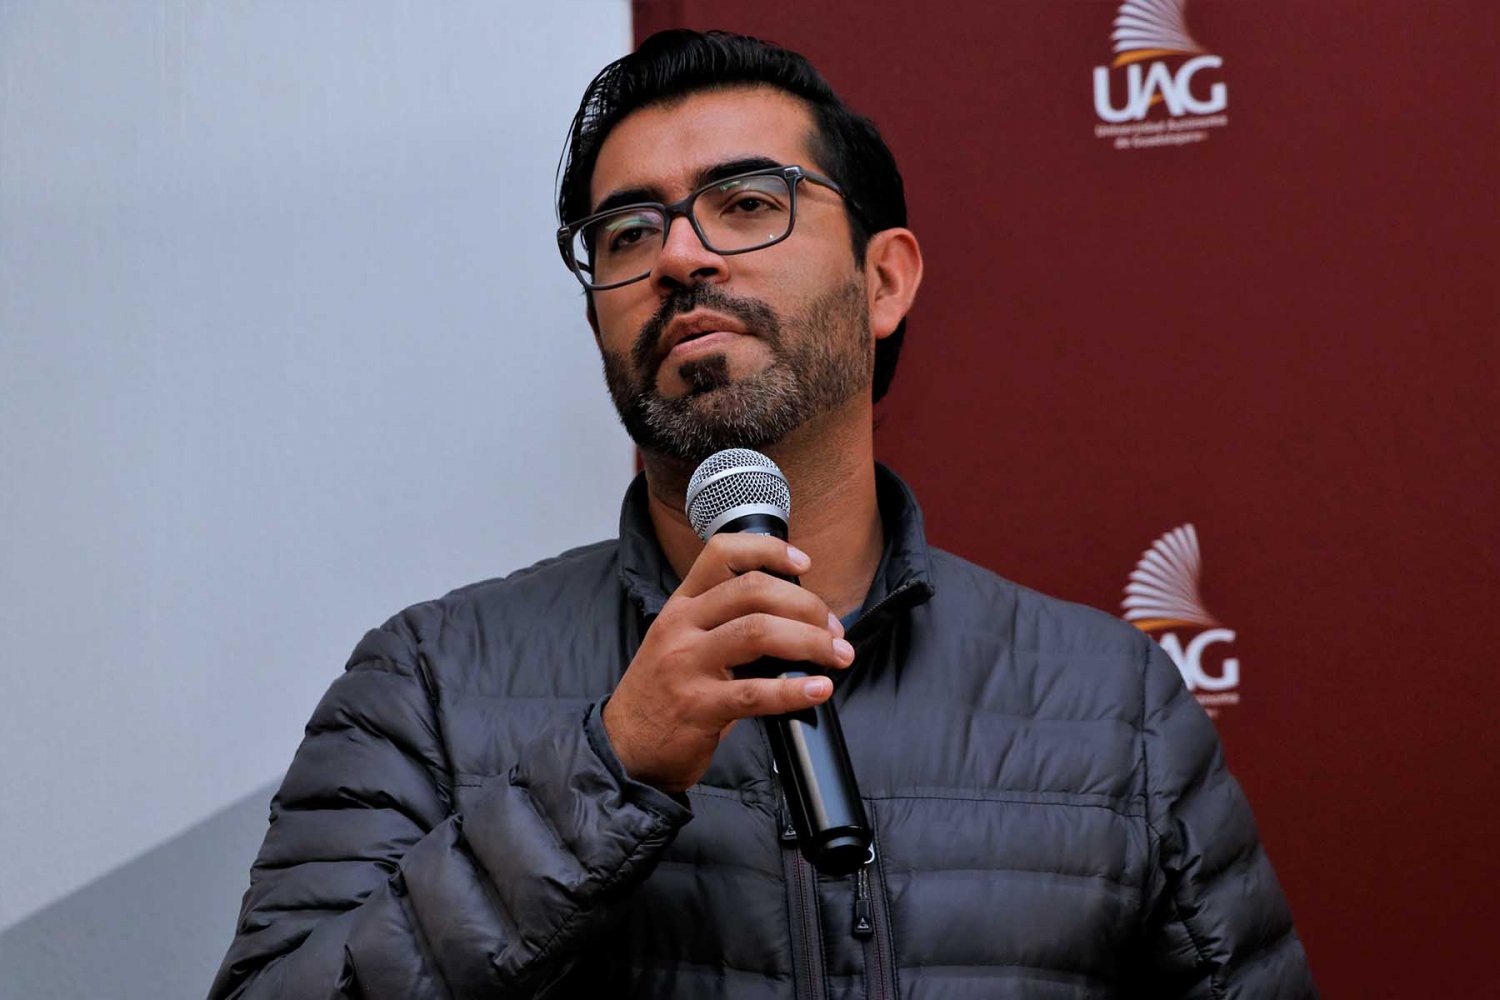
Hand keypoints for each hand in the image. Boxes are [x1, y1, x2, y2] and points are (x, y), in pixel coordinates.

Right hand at [602, 534, 854, 792]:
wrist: (624, 747)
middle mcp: (682, 627)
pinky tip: (818, 689)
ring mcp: (687, 665)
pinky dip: (795, 690)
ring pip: (759, 632)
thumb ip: (725, 624)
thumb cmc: (665, 694)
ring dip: (810, 641)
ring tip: (836, 655)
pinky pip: (755, 693)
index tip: (803, 563)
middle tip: (832, 629)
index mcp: (682, 606)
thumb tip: (793, 616)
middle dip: (806, 605)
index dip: (769, 550)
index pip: (722, 553)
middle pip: (753, 590)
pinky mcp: (698, 706)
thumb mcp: (683, 643)